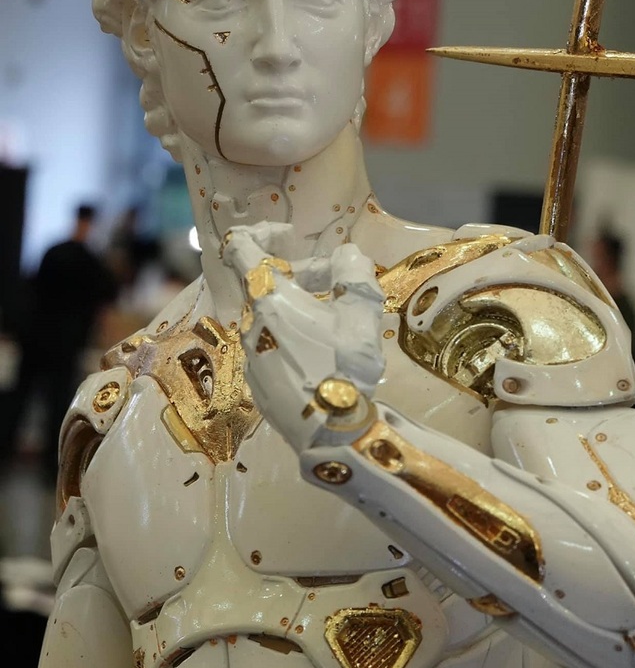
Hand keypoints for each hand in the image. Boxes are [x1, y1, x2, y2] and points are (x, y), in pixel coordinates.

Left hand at [222, 223, 384, 451]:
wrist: (332, 434)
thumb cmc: (343, 366)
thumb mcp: (360, 312)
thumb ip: (353, 274)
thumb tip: (347, 255)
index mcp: (268, 300)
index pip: (241, 248)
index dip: (261, 232)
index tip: (289, 237)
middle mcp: (250, 325)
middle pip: (265, 286)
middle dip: (301, 275)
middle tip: (337, 280)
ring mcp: (252, 358)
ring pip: (270, 318)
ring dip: (299, 308)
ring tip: (337, 320)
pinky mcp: (258, 385)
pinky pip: (272, 347)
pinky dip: (293, 338)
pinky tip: (324, 354)